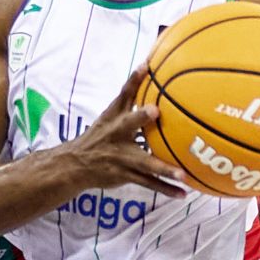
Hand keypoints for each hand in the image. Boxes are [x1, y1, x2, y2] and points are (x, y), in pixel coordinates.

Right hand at [74, 68, 184, 196]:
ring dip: (163, 169)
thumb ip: (130, 96)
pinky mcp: (124, 175)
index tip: (146, 66)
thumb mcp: (110, 115)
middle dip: (140, 116)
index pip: (123, 95)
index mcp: (114, 118)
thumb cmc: (100, 136)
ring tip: (183, 175)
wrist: (76, 164)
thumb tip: (149, 68)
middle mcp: (116, 135)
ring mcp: (120, 157)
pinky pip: (149, 183)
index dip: (133, 80)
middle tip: (155, 110)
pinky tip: (182, 193)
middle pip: (128, 124)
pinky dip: (166, 188)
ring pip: (144, 162)